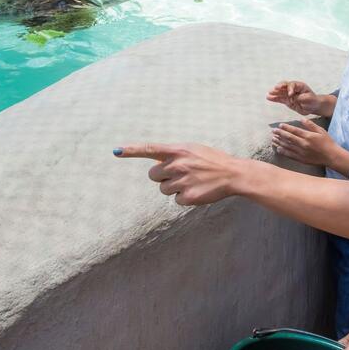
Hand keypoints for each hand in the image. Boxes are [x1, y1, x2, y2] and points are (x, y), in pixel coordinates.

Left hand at [114, 143, 251, 205]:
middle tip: (179, 174)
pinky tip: (197, 190)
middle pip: (153, 174)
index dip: (131, 150)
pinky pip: (176, 200)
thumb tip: (155, 162)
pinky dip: (185, 198)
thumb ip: (173, 154)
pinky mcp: (188, 196)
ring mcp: (182, 181)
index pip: (150, 149)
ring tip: (192, 181)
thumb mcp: (192, 150)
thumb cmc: (211, 160)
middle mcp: (178, 164)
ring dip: (174, 187)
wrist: (232, 174)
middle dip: (162, 176)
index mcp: (178, 150)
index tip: (116, 151)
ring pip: (163, 189)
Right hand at [266, 80, 321, 115]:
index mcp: (300, 86)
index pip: (293, 85)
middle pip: (285, 85)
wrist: (313, 106)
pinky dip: (274, 98)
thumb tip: (293, 98)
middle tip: (276, 88)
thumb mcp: (309, 99)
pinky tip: (268, 97)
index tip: (290, 94)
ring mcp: (289, 94)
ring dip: (275, 92)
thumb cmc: (312, 101)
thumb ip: (301, 98)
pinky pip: (280, 99)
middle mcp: (293, 89)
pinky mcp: (287, 100)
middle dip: (280, 86)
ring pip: (281, 92)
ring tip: (269, 93)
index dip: (290, 88)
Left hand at [272, 119, 342, 167]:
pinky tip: (278, 149)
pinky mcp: (301, 159)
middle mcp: (303, 144)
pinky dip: (283, 152)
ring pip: (287, 146)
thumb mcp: (321, 131)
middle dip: (280, 134)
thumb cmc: (327, 142)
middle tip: (273, 131)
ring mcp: (301, 152)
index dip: (286, 128)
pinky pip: (290, 155)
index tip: (280, 125)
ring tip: (273, 139)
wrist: (332, 156)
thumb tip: (301, 119)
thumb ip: (311, 125)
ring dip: (279, 142)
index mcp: (308, 136)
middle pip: (288, 138)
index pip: (294, 130)